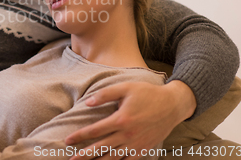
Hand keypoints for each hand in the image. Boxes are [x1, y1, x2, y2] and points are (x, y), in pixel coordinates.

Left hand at [66, 81, 196, 159]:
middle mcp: (127, 135)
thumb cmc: (147, 93)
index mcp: (121, 119)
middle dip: (84, 155)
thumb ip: (105, 94)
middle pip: (100, 148)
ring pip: (113, 158)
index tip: (67, 140)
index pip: (94, 131)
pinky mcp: (144, 149)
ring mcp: (136, 144)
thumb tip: (87, 103)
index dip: (79, 136)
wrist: (173, 105)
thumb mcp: (125, 87)